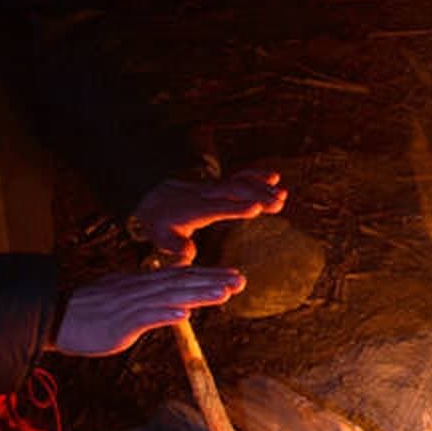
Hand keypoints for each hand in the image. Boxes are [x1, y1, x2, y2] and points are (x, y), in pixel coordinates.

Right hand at [53, 267, 244, 354]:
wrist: (53, 316)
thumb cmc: (87, 314)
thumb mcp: (123, 306)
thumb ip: (150, 306)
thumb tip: (176, 307)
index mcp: (141, 285)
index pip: (180, 279)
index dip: (208, 277)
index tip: (233, 277)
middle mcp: (140, 290)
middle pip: (181, 283)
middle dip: (212, 281)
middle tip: (241, 280)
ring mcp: (130, 304)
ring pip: (170, 296)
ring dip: (198, 293)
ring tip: (224, 292)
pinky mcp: (119, 322)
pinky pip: (145, 317)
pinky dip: (164, 313)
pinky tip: (184, 312)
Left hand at [130, 169, 286, 267]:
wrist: (150, 196)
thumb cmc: (159, 222)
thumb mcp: (161, 237)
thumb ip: (176, 246)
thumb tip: (189, 255)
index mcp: (194, 209)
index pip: (218, 207)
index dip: (236, 207)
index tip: (256, 208)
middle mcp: (205, 195)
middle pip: (234, 191)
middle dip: (257, 195)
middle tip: (279, 202)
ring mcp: (212, 187)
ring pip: (239, 182)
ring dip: (261, 186)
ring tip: (282, 194)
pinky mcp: (217, 184)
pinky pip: (237, 176)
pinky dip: (255, 175)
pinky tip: (273, 177)